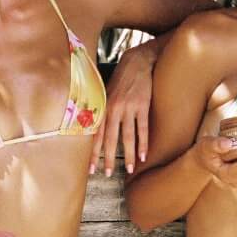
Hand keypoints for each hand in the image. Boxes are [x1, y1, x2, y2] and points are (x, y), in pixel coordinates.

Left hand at [97, 41, 157, 174]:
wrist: (136, 62)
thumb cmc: (119, 79)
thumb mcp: (104, 93)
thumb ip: (99, 110)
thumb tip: (92, 129)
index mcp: (102, 108)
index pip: (95, 136)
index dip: (93, 153)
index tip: (91, 168)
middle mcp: (113, 109)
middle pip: (110, 139)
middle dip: (109, 158)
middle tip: (109, 174)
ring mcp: (128, 108)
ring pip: (128, 136)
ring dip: (129, 154)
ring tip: (131, 169)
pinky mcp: (143, 106)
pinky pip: (143, 128)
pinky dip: (144, 142)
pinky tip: (145, 155)